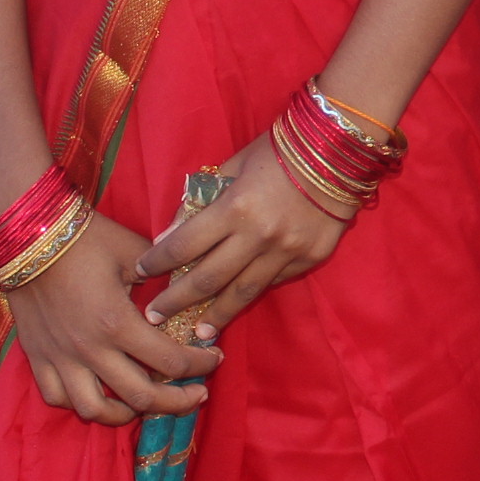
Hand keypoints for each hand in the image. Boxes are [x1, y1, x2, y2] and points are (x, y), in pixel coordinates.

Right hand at [4, 213, 219, 425]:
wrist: (27, 235)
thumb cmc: (86, 239)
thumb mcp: (135, 252)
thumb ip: (164, 278)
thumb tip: (189, 293)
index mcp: (117, 323)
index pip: (171, 361)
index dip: (200, 365)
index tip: (214, 359)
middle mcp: (89, 349)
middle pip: (142, 397)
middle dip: (178, 402)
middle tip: (196, 395)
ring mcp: (59, 358)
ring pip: (95, 409)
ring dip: (127, 414)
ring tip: (147, 404)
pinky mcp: (37, 357)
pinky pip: (58, 397)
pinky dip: (81, 404)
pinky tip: (101, 396)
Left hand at [140, 136, 348, 341]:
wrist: (339, 148)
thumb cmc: (278, 150)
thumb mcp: (232, 166)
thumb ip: (202, 201)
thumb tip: (171, 236)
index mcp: (235, 208)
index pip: (183, 246)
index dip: (157, 263)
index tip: (141, 273)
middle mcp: (259, 236)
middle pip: (207, 279)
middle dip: (176, 301)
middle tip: (153, 317)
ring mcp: (287, 251)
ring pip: (243, 292)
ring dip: (216, 314)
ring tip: (198, 332)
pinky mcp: (311, 259)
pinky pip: (276, 280)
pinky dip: (255, 289)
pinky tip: (240, 299)